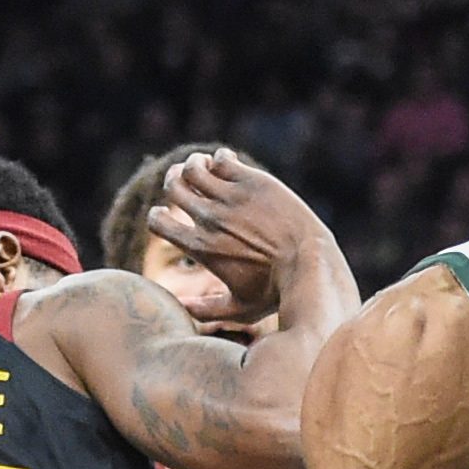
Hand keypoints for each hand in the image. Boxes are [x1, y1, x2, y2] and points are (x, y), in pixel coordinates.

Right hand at [148, 149, 332, 328]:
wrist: (310, 265)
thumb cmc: (276, 291)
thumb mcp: (239, 309)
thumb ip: (206, 311)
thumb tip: (181, 306)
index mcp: (201, 247)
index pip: (157, 221)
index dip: (158, 216)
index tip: (169, 215)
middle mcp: (211, 219)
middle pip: (173, 185)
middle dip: (173, 181)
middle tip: (185, 181)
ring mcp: (231, 197)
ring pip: (193, 166)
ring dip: (193, 164)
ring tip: (205, 168)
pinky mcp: (253, 182)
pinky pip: (223, 158)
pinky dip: (219, 158)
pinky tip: (228, 163)